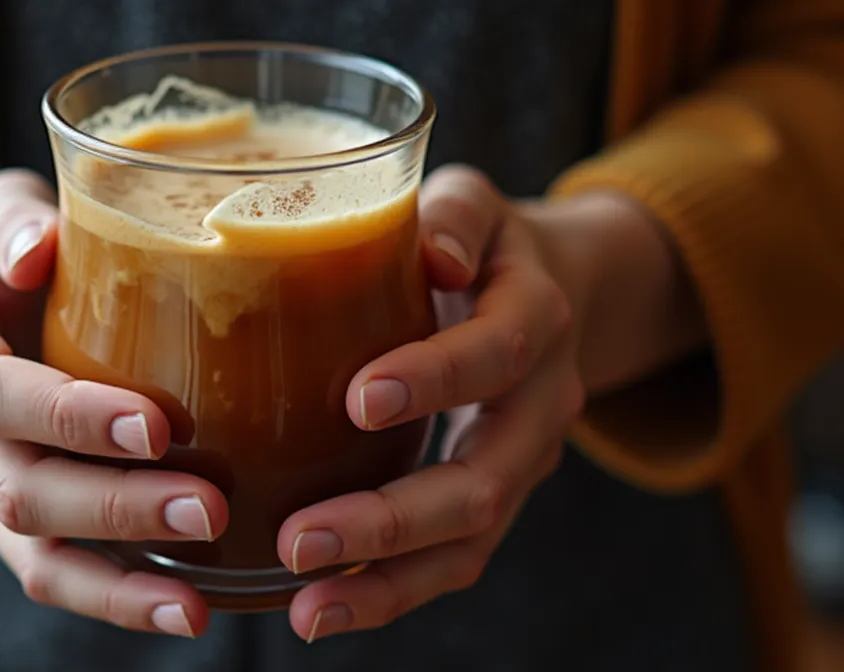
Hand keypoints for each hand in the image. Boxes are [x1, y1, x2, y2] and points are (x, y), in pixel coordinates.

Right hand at [0, 169, 227, 637]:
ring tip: (199, 596)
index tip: (156, 425)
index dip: (66, 416)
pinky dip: (115, 601)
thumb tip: (39, 253)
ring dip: (117, 576)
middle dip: (113, 504)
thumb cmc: (15, 247)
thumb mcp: (3, 210)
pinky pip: (51, 575)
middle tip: (210, 508)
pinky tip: (187, 611)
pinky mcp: (10, 522)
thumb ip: (14, 219)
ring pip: (30, 551)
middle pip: (15, 486)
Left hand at [278, 166, 590, 641]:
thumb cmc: (478, 242)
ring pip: (469, 543)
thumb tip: (435, 253)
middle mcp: (542, 405)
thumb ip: (454, 215)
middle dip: (392, 519)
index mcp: (538, 318)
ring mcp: (521, 465)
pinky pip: (451, 562)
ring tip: (305, 608)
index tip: (358, 399)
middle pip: (481, 482)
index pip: (496, 354)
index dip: (435, 379)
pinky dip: (388, 594)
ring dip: (386, 581)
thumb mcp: (471, 202)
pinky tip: (318, 610)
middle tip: (301, 538)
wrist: (541, 292)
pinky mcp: (489, 502)